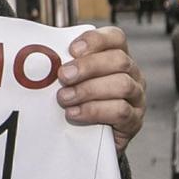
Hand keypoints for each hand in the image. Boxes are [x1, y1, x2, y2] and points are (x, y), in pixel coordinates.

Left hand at [56, 26, 145, 153]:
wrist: (87, 140)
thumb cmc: (77, 103)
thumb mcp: (71, 81)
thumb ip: (65, 67)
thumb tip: (41, 58)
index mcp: (117, 57)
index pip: (116, 38)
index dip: (95, 40)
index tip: (72, 50)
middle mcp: (131, 74)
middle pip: (119, 60)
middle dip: (88, 66)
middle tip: (63, 76)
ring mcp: (136, 97)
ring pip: (122, 85)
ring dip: (89, 90)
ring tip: (64, 98)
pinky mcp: (134, 121)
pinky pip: (121, 111)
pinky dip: (94, 111)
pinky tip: (74, 113)